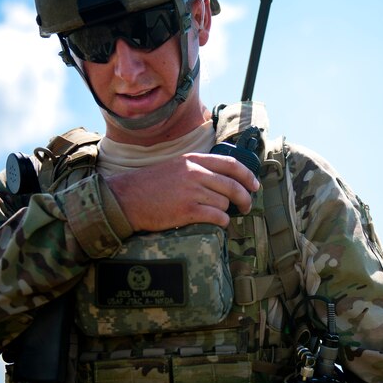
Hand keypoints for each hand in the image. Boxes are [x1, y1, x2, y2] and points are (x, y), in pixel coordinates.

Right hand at [104, 153, 260, 230]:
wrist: (127, 198)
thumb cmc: (151, 184)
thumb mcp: (176, 166)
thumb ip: (199, 168)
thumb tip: (224, 179)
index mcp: (194, 160)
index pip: (231, 164)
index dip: (247, 175)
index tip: (254, 185)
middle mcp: (195, 173)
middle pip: (233, 185)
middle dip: (245, 198)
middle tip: (247, 206)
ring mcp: (192, 192)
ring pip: (225, 202)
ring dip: (227, 211)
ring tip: (221, 215)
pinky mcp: (187, 211)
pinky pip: (217, 217)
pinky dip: (222, 221)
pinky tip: (218, 223)